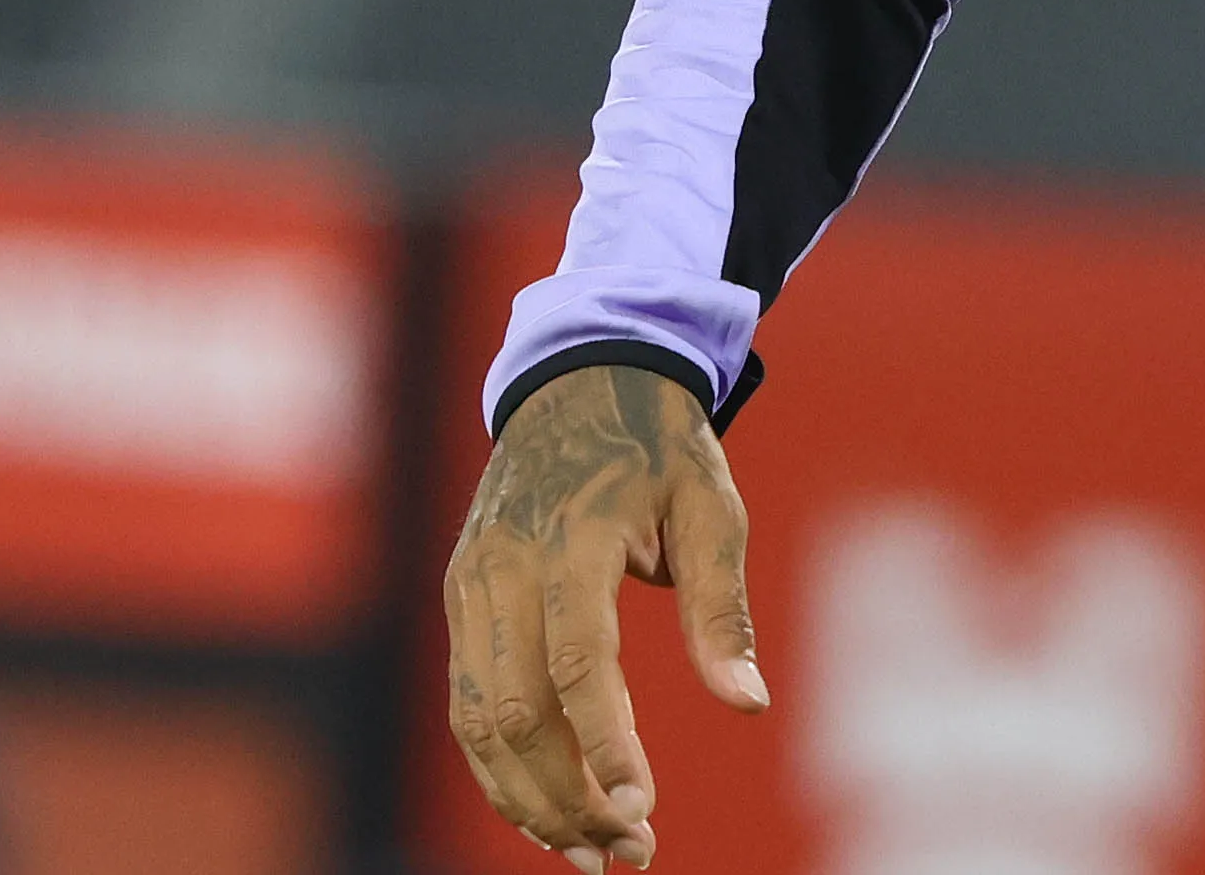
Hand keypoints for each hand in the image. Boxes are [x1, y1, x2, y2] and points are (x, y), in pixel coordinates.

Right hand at [445, 362, 766, 869]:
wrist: (581, 378)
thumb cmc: (661, 448)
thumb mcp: (713, 507)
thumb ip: (723, 608)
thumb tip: (745, 704)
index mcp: (572, 537)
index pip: (578, 661)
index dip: (605, 743)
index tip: (643, 807)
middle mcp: (503, 567)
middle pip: (514, 712)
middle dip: (567, 796)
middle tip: (629, 852)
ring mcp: (470, 585)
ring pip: (478, 723)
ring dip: (529, 800)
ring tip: (592, 856)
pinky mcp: (460, 600)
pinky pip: (468, 703)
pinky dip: (502, 768)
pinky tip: (549, 811)